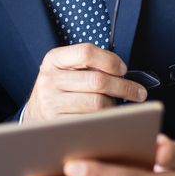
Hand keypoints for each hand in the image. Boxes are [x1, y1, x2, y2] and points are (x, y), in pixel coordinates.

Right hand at [23, 44, 147, 121]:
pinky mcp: (57, 123)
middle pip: (97, 80)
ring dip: (114, 105)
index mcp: (53, 59)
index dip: (110, 60)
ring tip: (116, 105)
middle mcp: (49, 79)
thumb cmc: (60, 89)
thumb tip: (124, 72)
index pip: (86, 52)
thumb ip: (89, 65)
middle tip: (139, 92)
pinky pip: (92, 122)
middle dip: (124, 86)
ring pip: (97, 103)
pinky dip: (105, 120)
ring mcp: (51, 102)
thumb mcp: (66, 69)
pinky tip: (109, 119)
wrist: (35, 114)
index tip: (124, 69)